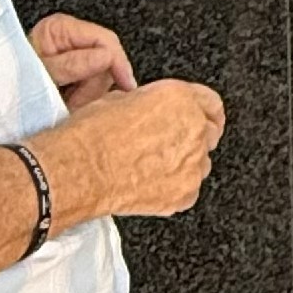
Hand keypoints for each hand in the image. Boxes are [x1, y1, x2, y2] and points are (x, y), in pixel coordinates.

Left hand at [31, 14, 137, 110]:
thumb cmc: (8, 80)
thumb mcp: (41, 71)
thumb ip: (72, 64)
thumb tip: (104, 57)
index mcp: (61, 29)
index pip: (105, 40)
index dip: (117, 63)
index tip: (125, 83)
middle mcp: (69, 39)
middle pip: (106, 60)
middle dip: (95, 84)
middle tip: (78, 101)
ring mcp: (72, 57)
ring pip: (102, 76)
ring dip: (90, 95)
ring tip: (68, 104)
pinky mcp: (74, 75)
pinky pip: (93, 86)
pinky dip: (86, 98)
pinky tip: (72, 103)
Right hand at [57, 76, 225, 220]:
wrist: (80, 171)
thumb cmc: (91, 136)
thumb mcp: (119, 99)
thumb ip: (150, 102)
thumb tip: (151, 110)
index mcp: (180, 99)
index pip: (211, 103)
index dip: (204, 111)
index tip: (205, 117)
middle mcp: (193, 129)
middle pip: (209, 133)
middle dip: (194, 137)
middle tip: (170, 144)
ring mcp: (192, 164)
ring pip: (201, 163)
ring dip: (185, 163)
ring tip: (153, 166)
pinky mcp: (185, 193)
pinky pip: (189, 189)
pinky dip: (176, 187)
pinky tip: (151, 183)